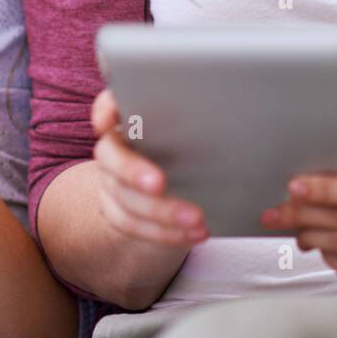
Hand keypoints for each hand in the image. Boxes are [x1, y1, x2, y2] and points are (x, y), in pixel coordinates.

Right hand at [91, 87, 209, 246]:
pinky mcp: (116, 210)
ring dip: (160, 212)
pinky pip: (132, 225)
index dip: (106, 109)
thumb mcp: (198, 130)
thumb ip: (201, 120)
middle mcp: (114, 147)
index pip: (109, 104)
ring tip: (197, 219)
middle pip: (110, 156)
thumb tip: (231, 116)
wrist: (184, 183)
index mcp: (132, 117)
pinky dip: (164, 233)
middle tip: (159, 183)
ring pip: (124, 197)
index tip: (108, 120)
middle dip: (132, 170)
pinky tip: (194, 233)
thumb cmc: (195, 146)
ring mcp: (111, 180)